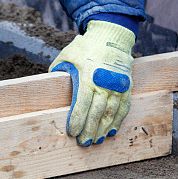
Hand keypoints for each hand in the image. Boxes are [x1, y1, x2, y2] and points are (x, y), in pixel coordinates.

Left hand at [49, 20, 135, 145]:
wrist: (111, 35)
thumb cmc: (84, 47)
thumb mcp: (65, 58)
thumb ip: (59, 76)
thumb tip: (51, 93)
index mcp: (87, 76)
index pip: (82, 104)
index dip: (78, 120)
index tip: (73, 132)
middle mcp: (104, 83)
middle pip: (97, 112)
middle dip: (90, 129)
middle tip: (84, 143)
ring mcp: (117, 85)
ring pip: (111, 112)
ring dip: (103, 129)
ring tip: (96, 140)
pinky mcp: (126, 86)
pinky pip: (123, 107)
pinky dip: (117, 121)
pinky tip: (110, 131)